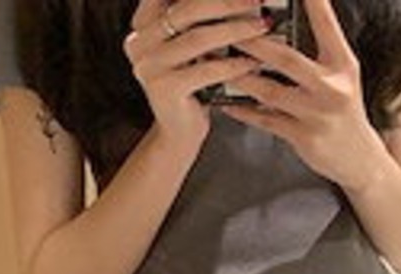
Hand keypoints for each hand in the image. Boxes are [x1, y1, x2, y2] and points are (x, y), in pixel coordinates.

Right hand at [124, 0, 269, 151]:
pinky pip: (206, 70)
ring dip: (235, 30)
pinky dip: (234, 64)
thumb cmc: (190, 86)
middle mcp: (139, 43)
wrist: (179, 133)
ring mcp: (149, 67)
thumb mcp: (189, 46)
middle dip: (225, 2)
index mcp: (143, 25)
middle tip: (255, 0)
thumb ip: (197, 19)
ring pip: (198, 38)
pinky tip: (253, 61)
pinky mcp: (165, 89)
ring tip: (261, 27)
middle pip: (185, 10)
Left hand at [218, 0, 391, 190]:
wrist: (358, 158)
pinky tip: (227, 102)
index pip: (325, 25)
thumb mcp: (342, 75)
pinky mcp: (304, 138)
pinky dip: (244, 110)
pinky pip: (266, 121)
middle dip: (254, 43)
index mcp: (343, 65)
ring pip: (270, 91)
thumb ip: (319, 50)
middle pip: (286, 58)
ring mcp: (317, 115)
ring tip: (220, 63)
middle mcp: (332, 87)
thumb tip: (288, 19)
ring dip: (241, 76)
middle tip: (230, 29)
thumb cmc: (344, 110)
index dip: (312, 2)